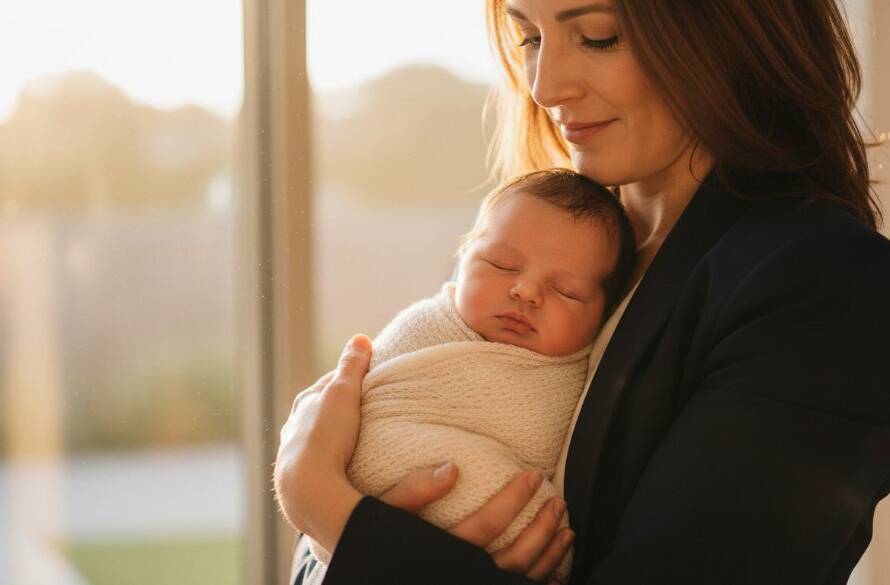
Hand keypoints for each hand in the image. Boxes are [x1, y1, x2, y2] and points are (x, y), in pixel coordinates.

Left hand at [274, 334, 371, 552]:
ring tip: (359, 442)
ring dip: (334, 439)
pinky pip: (319, 467)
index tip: (365, 379)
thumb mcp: (343, 392)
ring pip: (316, 441)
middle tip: (365, 410)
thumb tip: (360, 338)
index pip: (327, 385)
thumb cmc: (325, 435)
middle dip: (338, 410)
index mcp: (303, 405)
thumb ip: (351, 366)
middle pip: (320, 413)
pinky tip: (347, 470)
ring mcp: (295, 457)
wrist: (308, 488)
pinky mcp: (302, 484)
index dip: (346, 380)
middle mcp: (294, 429)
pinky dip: (333, 463)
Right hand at [380, 465, 573, 583]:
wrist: (364, 569)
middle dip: (542, 527)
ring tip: (565, 526)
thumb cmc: (368, 540)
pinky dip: (541, 579)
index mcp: (438, 553)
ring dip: (549, 553)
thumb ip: (412, 491)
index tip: (532, 475)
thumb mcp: (379, 511)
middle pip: (513, 558)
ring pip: (519, 579)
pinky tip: (556, 564)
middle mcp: (457, 575)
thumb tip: (453, 469)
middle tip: (557, 500)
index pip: (488, 525)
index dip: (514, 500)